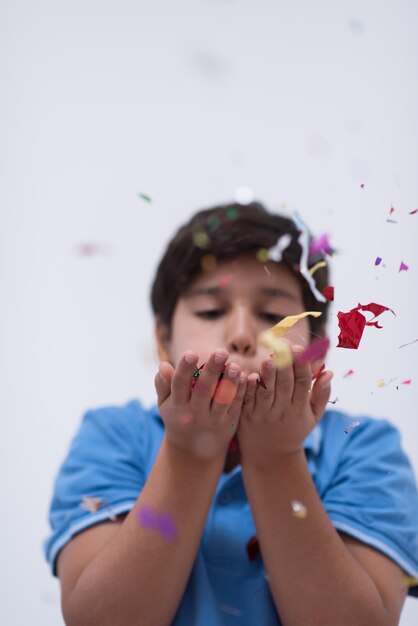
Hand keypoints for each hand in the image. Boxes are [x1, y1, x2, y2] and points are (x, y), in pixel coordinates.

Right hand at [155, 349, 247, 461]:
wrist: (194, 451)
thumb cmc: (178, 417)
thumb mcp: (165, 404)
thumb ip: (163, 384)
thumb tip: (164, 364)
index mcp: (178, 405)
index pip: (180, 385)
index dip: (184, 369)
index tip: (191, 352)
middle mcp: (195, 412)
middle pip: (204, 390)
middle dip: (212, 371)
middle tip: (221, 352)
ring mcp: (213, 418)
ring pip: (222, 399)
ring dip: (230, 382)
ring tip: (235, 366)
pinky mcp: (229, 422)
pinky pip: (235, 405)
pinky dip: (241, 392)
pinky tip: (245, 377)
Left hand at [237, 342, 332, 468]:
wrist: (269, 457)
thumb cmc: (294, 431)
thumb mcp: (313, 417)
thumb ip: (321, 394)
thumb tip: (329, 372)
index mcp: (299, 408)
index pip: (303, 383)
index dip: (302, 366)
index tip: (300, 349)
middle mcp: (282, 410)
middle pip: (285, 384)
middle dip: (285, 365)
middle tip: (283, 346)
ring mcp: (264, 413)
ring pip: (266, 392)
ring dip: (267, 375)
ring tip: (268, 359)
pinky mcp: (247, 416)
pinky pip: (248, 400)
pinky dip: (249, 388)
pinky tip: (249, 375)